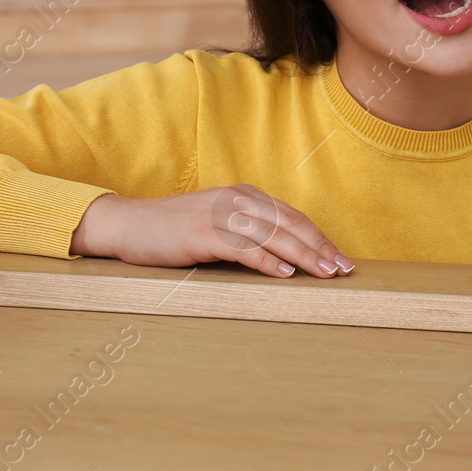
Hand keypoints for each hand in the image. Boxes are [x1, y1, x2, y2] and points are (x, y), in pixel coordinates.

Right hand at [69, 185, 355, 278]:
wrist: (127, 225)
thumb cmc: (171, 231)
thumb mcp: (214, 224)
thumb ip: (244, 233)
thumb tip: (283, 258)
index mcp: (242, 196)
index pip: (291, 216)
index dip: (319, 237)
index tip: (341, 258)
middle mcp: (235, 200)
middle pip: (289, 224)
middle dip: (320, 247)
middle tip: (344, 269)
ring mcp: (218, 215)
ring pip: (272, 235)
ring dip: (303, 255)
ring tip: (326, 273)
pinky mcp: (202, 233)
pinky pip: (242, 247)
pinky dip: (266, 261)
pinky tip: (284, 274)